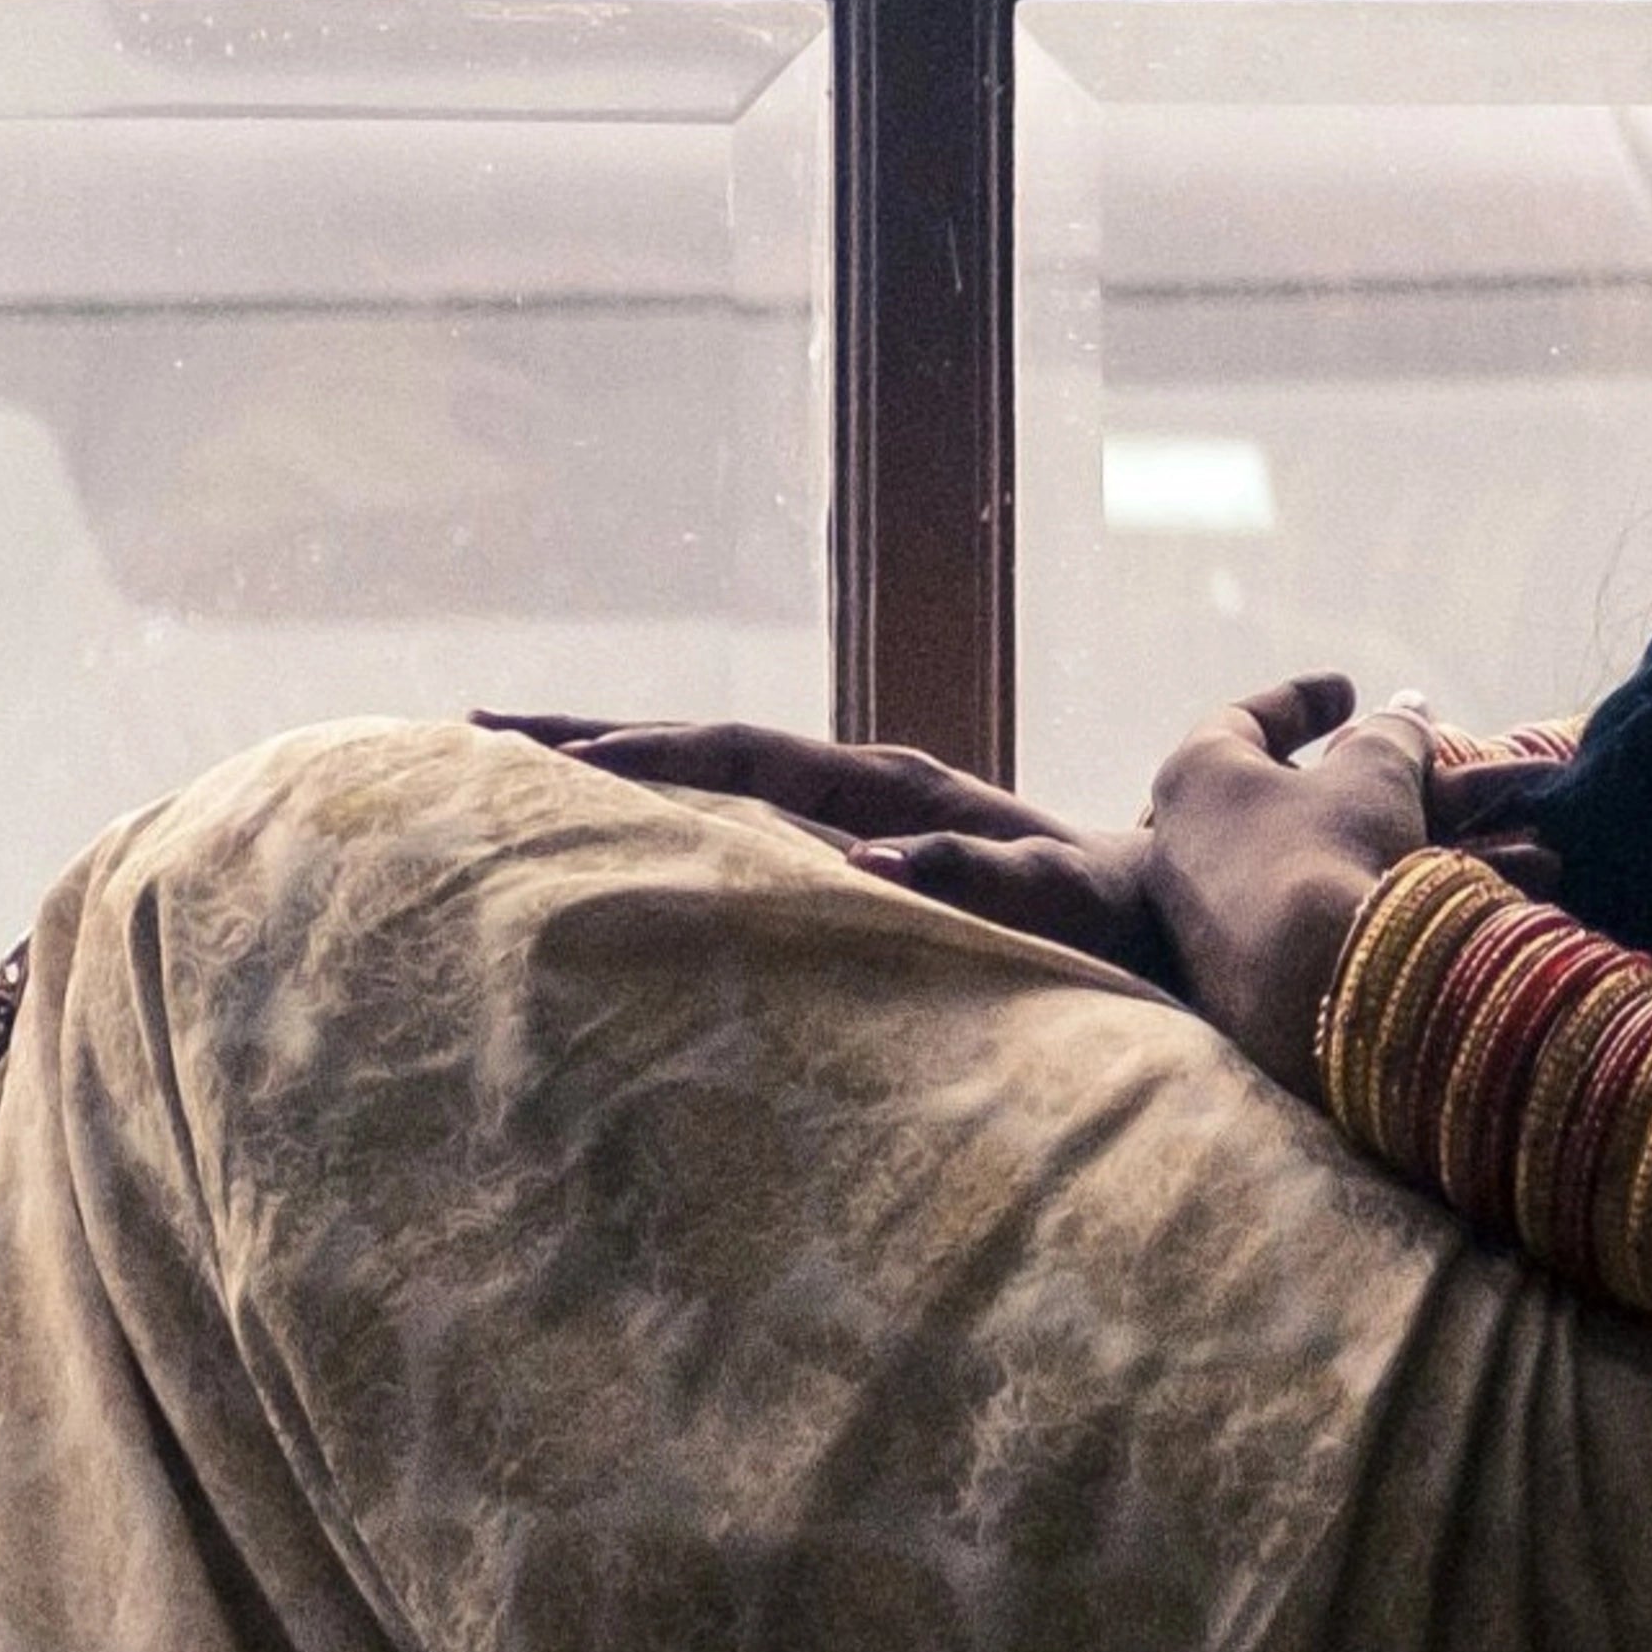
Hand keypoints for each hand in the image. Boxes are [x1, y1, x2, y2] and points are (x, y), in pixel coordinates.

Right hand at [476, 712, 1170, 983]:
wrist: (1179, 920)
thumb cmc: (1119, 921)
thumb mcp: (1056, 899)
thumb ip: (983, 875)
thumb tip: (871, 860)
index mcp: (891, 788)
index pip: (743, 754)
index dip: (644, 748)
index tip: (541, 749)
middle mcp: (863, 790)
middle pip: (707, 747)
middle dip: (595, 737)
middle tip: (471, 729)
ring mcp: (862, 818)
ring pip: (721, 780)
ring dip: (625, 770)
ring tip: (510, 771)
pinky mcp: (868, 856)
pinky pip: (754, 830)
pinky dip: (679, 821)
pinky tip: (616, 844)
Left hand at [1139, 674, 1440, 1098]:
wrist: (1312, 987)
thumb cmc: (1336, 848)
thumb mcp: (1377, 772)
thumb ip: (1390, 734)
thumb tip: (1405, 714)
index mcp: (1195, 775)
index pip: (1243, 719)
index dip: (1304, 701)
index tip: (1349, 694)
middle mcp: (1174, 844)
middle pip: (1254, 796)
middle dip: (1321, 783)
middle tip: (1370, 776)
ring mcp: (1187, 919)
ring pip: (1268, 863)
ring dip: (1327, 845)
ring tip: (1390, 842)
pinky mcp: (1214, 981)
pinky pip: (1272, 922)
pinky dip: (1320, 901)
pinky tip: (1369, 905)